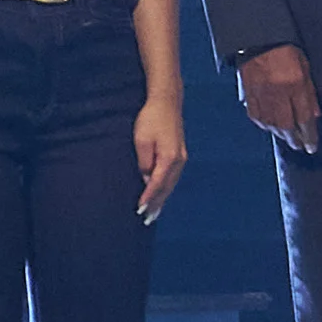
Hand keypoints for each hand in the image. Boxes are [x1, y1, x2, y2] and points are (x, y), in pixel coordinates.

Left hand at [128, 91, 188, 218]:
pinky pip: (172, 177)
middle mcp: (179, 161)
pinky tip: (161, 194)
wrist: (167, 102)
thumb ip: (144, 161)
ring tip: (154, 212)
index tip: (140, 209)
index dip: (148, 198)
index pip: (156, 184)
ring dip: (162, 199)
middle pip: (166, 188)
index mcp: (169, 158)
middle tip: (147, 219)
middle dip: (157, 204)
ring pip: (171, 184)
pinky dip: (166, 188)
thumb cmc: (151, 118)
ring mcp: (181, 158)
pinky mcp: (179, 154)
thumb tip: (146, 178)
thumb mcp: (141, 140)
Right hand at [237, 45, 318, 154]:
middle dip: (295, 139)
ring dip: (280, 135)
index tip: (312, 147)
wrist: (258, 38)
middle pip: (287, 126)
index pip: (304, 118)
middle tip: (300, 146)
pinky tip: (270, 127)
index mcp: (295, 83)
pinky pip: (256, 116)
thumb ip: (310, 93)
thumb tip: (314, 116)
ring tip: (287, 138)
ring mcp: (261, 93)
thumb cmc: (285, 50)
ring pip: (271, 124)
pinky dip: (264, 125)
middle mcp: (278, 92)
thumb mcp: (305, 67)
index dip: (309, 136)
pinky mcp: (249, 92)